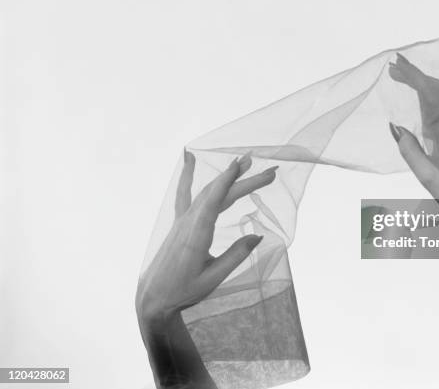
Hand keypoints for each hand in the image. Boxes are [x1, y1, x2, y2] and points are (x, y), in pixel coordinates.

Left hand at [136, 151, 277, 321]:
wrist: (154, 296)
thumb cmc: (184, 290)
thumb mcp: (213, 279)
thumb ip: (235, 257)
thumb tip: (258, 236)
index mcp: (195, 236)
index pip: (213, 202)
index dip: (226, 181)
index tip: (240, 164)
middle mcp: (188, 223)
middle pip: (218, 194)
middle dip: (243, 180)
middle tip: (269, 173)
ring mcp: (182, 220)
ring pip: (207, 191)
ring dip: (226, 176)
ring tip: (245, 162)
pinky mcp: (180, 222)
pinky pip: (185, 193)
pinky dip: (187, 174)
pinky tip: (190, 157)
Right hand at [388, 53, 438, 208]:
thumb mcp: (428, 178)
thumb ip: (410, 151)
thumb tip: (395, 126)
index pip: (427, 91)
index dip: (411, 75)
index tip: (396, 63)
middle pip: (436, 88)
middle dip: (415, 77)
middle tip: (395, 71)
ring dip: (429, 84)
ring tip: (410, 79)